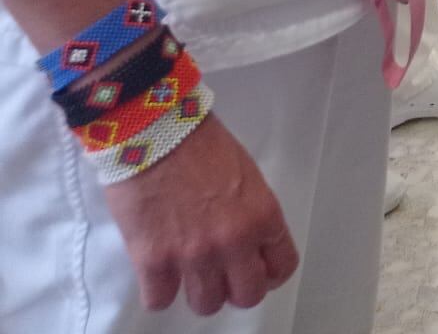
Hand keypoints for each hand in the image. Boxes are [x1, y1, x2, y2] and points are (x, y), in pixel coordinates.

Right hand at [101, 116, 299, 314]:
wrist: (156, 133)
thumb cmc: (203, 145)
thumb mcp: (248, 176)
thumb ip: (252, 215)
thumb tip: (247, 242)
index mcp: (263, 216)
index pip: (282, 267)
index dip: (270, 274)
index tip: (257, 270)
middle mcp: (234, 242)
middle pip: (247, 296)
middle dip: (236, 290)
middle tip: (223, 276)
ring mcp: (193, 255)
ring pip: (205, 305)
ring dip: (198, 292)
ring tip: (189, 274)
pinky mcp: (153, 261)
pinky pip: (160, 301)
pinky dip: (159, 292)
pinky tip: (159, 274)